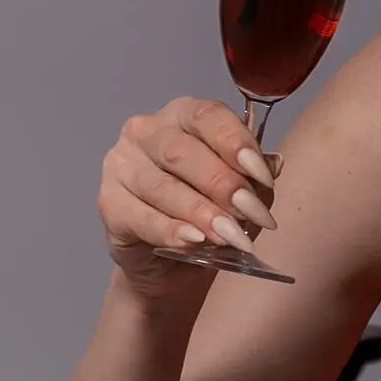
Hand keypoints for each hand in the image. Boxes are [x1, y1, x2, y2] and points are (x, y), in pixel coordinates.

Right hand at [98, 95, 280, 300]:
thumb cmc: (208, 213)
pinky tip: (194, 241)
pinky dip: (171, 231)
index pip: (207, 116)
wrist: (171, 265)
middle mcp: (145, 132)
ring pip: (164, 187)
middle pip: (183, 152)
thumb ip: (254, 177)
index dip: (236, 144)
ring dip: (202, 212)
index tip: (262, 176)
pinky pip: (141, 217)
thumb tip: (272, 165)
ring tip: (231, 235)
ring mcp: (121, 166)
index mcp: (182, 116)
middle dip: (223, 184)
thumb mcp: (240, 192)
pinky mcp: (108, 204)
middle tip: (252, 212)